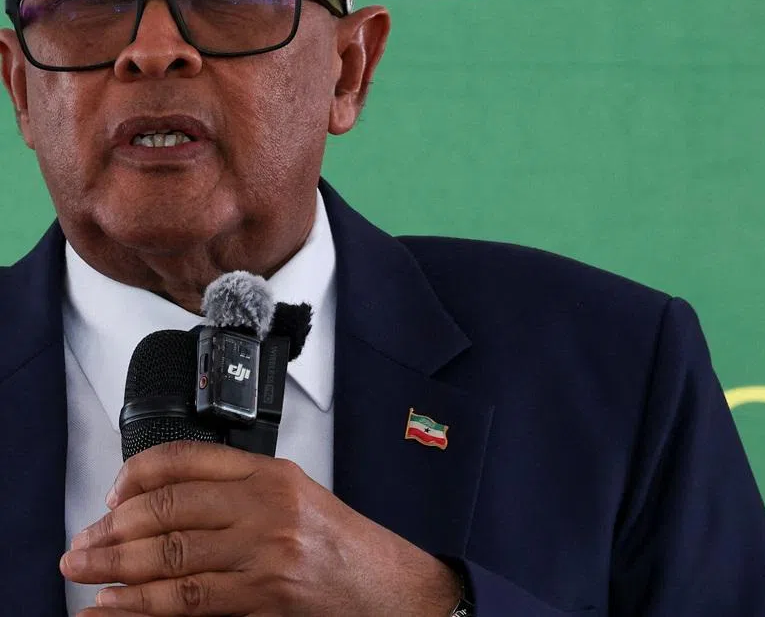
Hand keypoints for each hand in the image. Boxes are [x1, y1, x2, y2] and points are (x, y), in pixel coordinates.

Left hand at [60, 440, 461, 616]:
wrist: (386, 587)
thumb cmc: (339, 544)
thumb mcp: (295, 495)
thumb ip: (240, 491)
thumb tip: (166, 501)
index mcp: (272, 473)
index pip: (190, 459)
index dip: (139, 474)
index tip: (112, 493)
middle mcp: (266, 507)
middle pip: (171, 509)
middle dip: (113, 528)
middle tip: (82, 541)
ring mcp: (263, 554)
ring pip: (170, 558)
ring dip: (114, 568)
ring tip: (83, 572)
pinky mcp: (261, 598)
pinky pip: (187, 602)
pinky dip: (139, 607)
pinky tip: (111, 608)